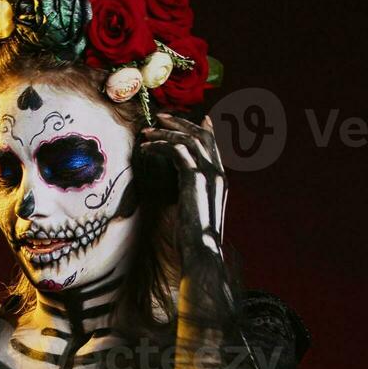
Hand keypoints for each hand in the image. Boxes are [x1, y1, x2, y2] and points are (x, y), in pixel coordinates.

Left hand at [140, 113, 227, 258]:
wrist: (203, 251)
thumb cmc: (195, 239)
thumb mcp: (195, 211)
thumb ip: (192, 194)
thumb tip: (182, 190)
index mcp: (220, 180)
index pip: (213, 147)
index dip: (204, 130)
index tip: (197, 118)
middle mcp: (218, 173)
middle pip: (202, 136)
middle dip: (181, 123)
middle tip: (161, 117)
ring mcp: (209, 173)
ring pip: (188, 140)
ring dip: (165, 133)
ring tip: (147, 133)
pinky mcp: (195, 177)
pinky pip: (177, 150)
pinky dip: (160, 146)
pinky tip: (147, 149)